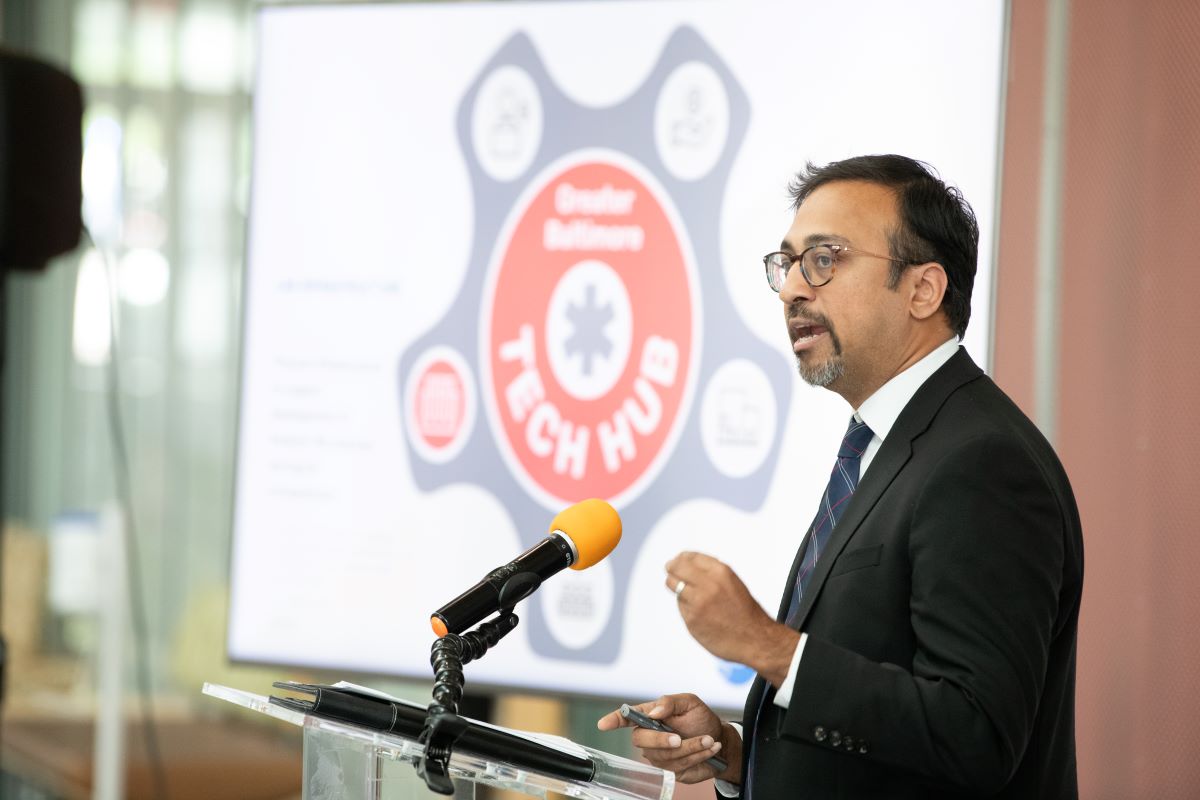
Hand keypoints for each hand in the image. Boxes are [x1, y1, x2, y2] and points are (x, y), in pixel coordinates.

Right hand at [597, 693, 740, 783]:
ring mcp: (658, 754)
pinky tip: (709, 748)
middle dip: (660, 740)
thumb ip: (670, 702)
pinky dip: (697, 755)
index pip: (626, 718)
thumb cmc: (700, 719)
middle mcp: (650, 735)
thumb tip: (654, 711)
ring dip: (690, 747)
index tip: (603, 724)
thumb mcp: (690, 703)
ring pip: (664, 755)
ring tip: (708, 739)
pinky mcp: (669, 769)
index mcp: (650, 716)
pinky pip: (678, 765)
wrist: (720, 740)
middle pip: (640, 740)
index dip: (614, 720)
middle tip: (680, 738)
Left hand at [666, 551, 799, 685]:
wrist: (755, 639)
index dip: (681, 559)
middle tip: (670, 570)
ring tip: (689, 594)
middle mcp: (708, 585)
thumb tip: (686, 562)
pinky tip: (701, 614)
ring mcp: (698, 603)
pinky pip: (681, 607)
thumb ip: (710, 572)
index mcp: (720, 572)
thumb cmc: (745, 611)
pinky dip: (687, 607)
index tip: (678, 561)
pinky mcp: (691, 620)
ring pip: (674, 587)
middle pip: (676, 568)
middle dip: (672, 569)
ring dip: (677, 588)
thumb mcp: (732, 582)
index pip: (689, 557)